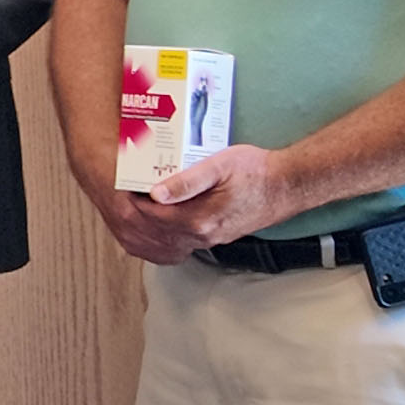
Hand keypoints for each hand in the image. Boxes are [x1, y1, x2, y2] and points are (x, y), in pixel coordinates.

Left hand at [83, 144, 300, 261]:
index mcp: (197, 220)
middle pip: (154, 229)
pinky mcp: (215, 236)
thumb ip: (187, 181)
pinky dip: (163, 226)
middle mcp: (201, 236)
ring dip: (147, 220)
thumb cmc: (255, 171)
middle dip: (133, 212)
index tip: (117, 183)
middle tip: (117, 191)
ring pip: (166, 236)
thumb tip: (155, 193)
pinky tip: (157, 212)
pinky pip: (180, 237)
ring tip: (131, 200)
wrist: (287, 186)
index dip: (130, 200)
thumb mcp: (219, 166)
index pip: (149, 215)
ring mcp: (208, 239)